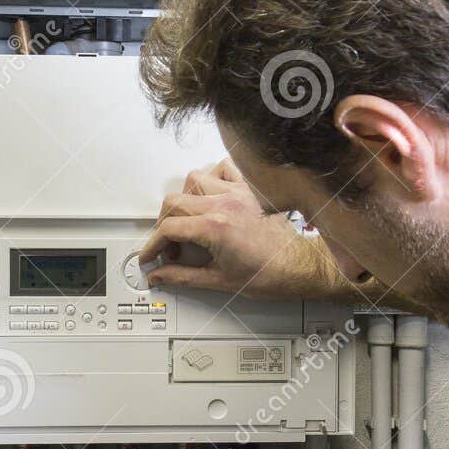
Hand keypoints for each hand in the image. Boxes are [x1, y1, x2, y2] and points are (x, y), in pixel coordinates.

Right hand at [139, 160, 336, 299]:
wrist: (297, 267)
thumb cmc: (268, 274)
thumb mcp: (218, 280)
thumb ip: (182, 277)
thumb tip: (160, 276)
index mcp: (215, 227)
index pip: (168, 228)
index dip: (153, 244)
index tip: (151, 255)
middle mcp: (225, 204)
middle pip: (174, 201)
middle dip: (164, 224)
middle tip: (171, 245)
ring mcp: (238, 193)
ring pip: (195, 179)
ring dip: (185, 198)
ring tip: (189, 219)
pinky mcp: (250, 189)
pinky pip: (224, 168)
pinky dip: (212, 177)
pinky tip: (212, 195)